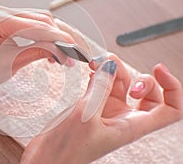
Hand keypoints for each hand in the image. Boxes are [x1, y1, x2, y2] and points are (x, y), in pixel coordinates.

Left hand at [0, 5, 75, 94]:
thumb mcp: (12, 64)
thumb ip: (39, 53)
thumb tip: (64, 52)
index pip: (37, 26)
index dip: (59, 39)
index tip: (75, 52)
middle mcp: (2, 12)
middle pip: (42, 19)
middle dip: (60, 38)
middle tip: (73, 56)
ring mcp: (6, 13)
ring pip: (41, 20)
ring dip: (55, 36)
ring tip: (63, 56)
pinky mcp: (10, 18)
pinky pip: (34, 23)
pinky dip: (46, 35)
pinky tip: (51, 50)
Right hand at [21, 55, 182, 163]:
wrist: (47, 158)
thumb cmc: (67, 150)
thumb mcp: (85, 116)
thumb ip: (100, 88)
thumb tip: (110, 64)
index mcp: (131, 126)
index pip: (170, 109)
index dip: (172, 88)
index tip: (158, 69)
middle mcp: (123, 118)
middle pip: (146, 92)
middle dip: (134, 74)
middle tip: (113, 67)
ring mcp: (108, 111)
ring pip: (122, 84)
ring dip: (113, 69)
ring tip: (96, 63)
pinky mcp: (93, 107)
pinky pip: (104, 85)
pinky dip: (100, 75)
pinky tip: (92, 72)